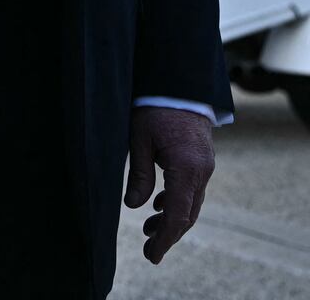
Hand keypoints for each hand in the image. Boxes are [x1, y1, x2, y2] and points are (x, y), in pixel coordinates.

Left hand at [124, 106, 214, 264]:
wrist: (180, 81)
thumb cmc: (155, 107)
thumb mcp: (139, 139)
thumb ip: (139, 174)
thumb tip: (132, 206)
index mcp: (186, 168)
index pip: (178, 215)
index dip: (165, 239)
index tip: (151, 255)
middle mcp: (201, 170)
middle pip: (187, 213)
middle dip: (168, 234)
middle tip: (148, 249)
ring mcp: (205, 165)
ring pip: (191, 202)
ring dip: (172, 218)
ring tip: (149, 228)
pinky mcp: (202, 158)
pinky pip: (192, 188)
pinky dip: (178, 201)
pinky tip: (160, 204)